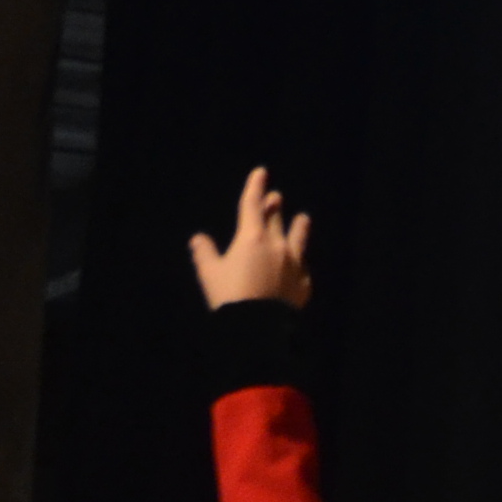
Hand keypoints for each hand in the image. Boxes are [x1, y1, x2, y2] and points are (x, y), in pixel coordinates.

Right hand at [189, 164, 313, 310]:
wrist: (257, 328)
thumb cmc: (229, 297)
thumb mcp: (210, 274)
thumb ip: (205, 253)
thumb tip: (198, 238)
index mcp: (252, 238)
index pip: (252, 205)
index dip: (255, 187)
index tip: (261, 172)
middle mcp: (277, 246)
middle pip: (275, 219)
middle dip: (274, 206)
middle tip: (276, 198)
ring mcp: (294, 264)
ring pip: (298, 238)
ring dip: (299, 226)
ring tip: (303, 218)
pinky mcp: (304, 284)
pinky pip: (303, 267)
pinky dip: (300, 260)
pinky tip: (301, 261)